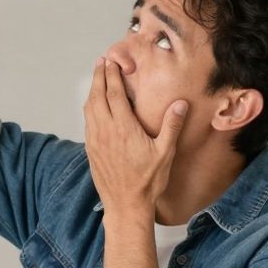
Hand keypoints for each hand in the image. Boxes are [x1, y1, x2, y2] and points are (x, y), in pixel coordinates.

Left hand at [84, 57, 188, 220]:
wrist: (125, 205)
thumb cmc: (147, 181)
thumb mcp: (165, 153)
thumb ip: (171, 126)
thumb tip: (180, 104)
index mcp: (123, 128)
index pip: (113, 94)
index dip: (111, 75)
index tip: (111, 61)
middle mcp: (105, 131)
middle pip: (97, 96)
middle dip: (99, 77)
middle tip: (101, 62)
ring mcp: (95, 140)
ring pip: (89, 108)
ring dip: (93, 91)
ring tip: (97, 78)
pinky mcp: (91, 150)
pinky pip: (87, 122)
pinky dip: (89, 107)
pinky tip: (93, 106)